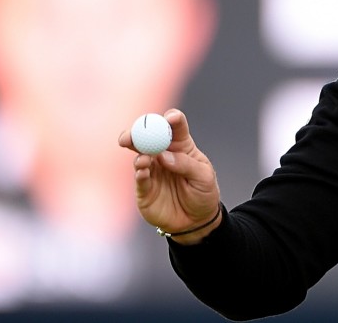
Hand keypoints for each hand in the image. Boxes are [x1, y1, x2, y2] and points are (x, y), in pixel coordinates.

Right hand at [119, 109, 221, 243]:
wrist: (196, 221)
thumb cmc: (203, 193)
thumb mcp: (203, 177)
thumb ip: (186, 164)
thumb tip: (164, 156)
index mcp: (182, 146)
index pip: (176, 127)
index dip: (172, 119)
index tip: (170, 117)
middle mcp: (163, 154)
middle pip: (149, 137)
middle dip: (139, 131)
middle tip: (134, 132)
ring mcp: (153, 170)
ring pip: (140, 155)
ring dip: (139, 153)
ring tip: (144, 159)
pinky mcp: (145, 188)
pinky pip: (139, 177)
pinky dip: (140, 172)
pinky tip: (143, 170)